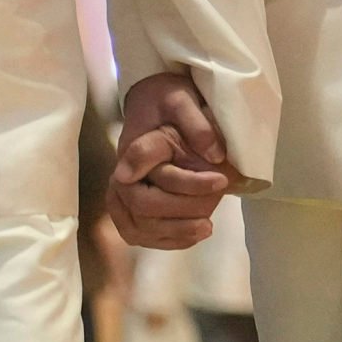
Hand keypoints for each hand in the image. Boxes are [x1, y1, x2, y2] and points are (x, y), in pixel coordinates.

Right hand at [110, 68, 234, 250]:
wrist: (151, 109)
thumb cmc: (167, 104)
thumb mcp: (183, 101)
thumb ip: (197, 125)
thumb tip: (215, 154)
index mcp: (135, 145)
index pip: (148, 164)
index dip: (187, 180)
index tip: (221, 181)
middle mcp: (121, 174)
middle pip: (143, 204)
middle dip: (184, 208)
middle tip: (218, 202)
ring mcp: (120, 195)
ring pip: (140, 226)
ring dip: (176, 230)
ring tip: (208, 226)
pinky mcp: (126, 212)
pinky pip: (140, 234)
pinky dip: (168, 240)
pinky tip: (194, 235)